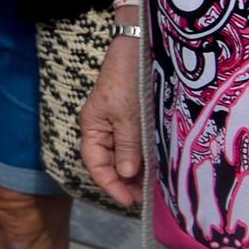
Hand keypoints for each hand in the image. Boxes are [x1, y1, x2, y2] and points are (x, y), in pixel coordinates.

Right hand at [79, 37, 143, 208]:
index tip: (130, 201)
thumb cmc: (128, 79)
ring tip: (153, 188)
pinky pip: (135, 144)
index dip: (111, 185)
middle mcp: (102, 127)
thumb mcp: (128, 116)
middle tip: (145, 198)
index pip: (95, 164)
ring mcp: (117, 122)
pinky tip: (157, 167)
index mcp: (92, 126)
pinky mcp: (133, 117)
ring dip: (136, 172)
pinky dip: (144, 158)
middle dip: (124, 182)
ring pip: (123, 155)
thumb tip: (127, 175)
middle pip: (108, 162)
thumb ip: (127, 146)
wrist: (139, 46)